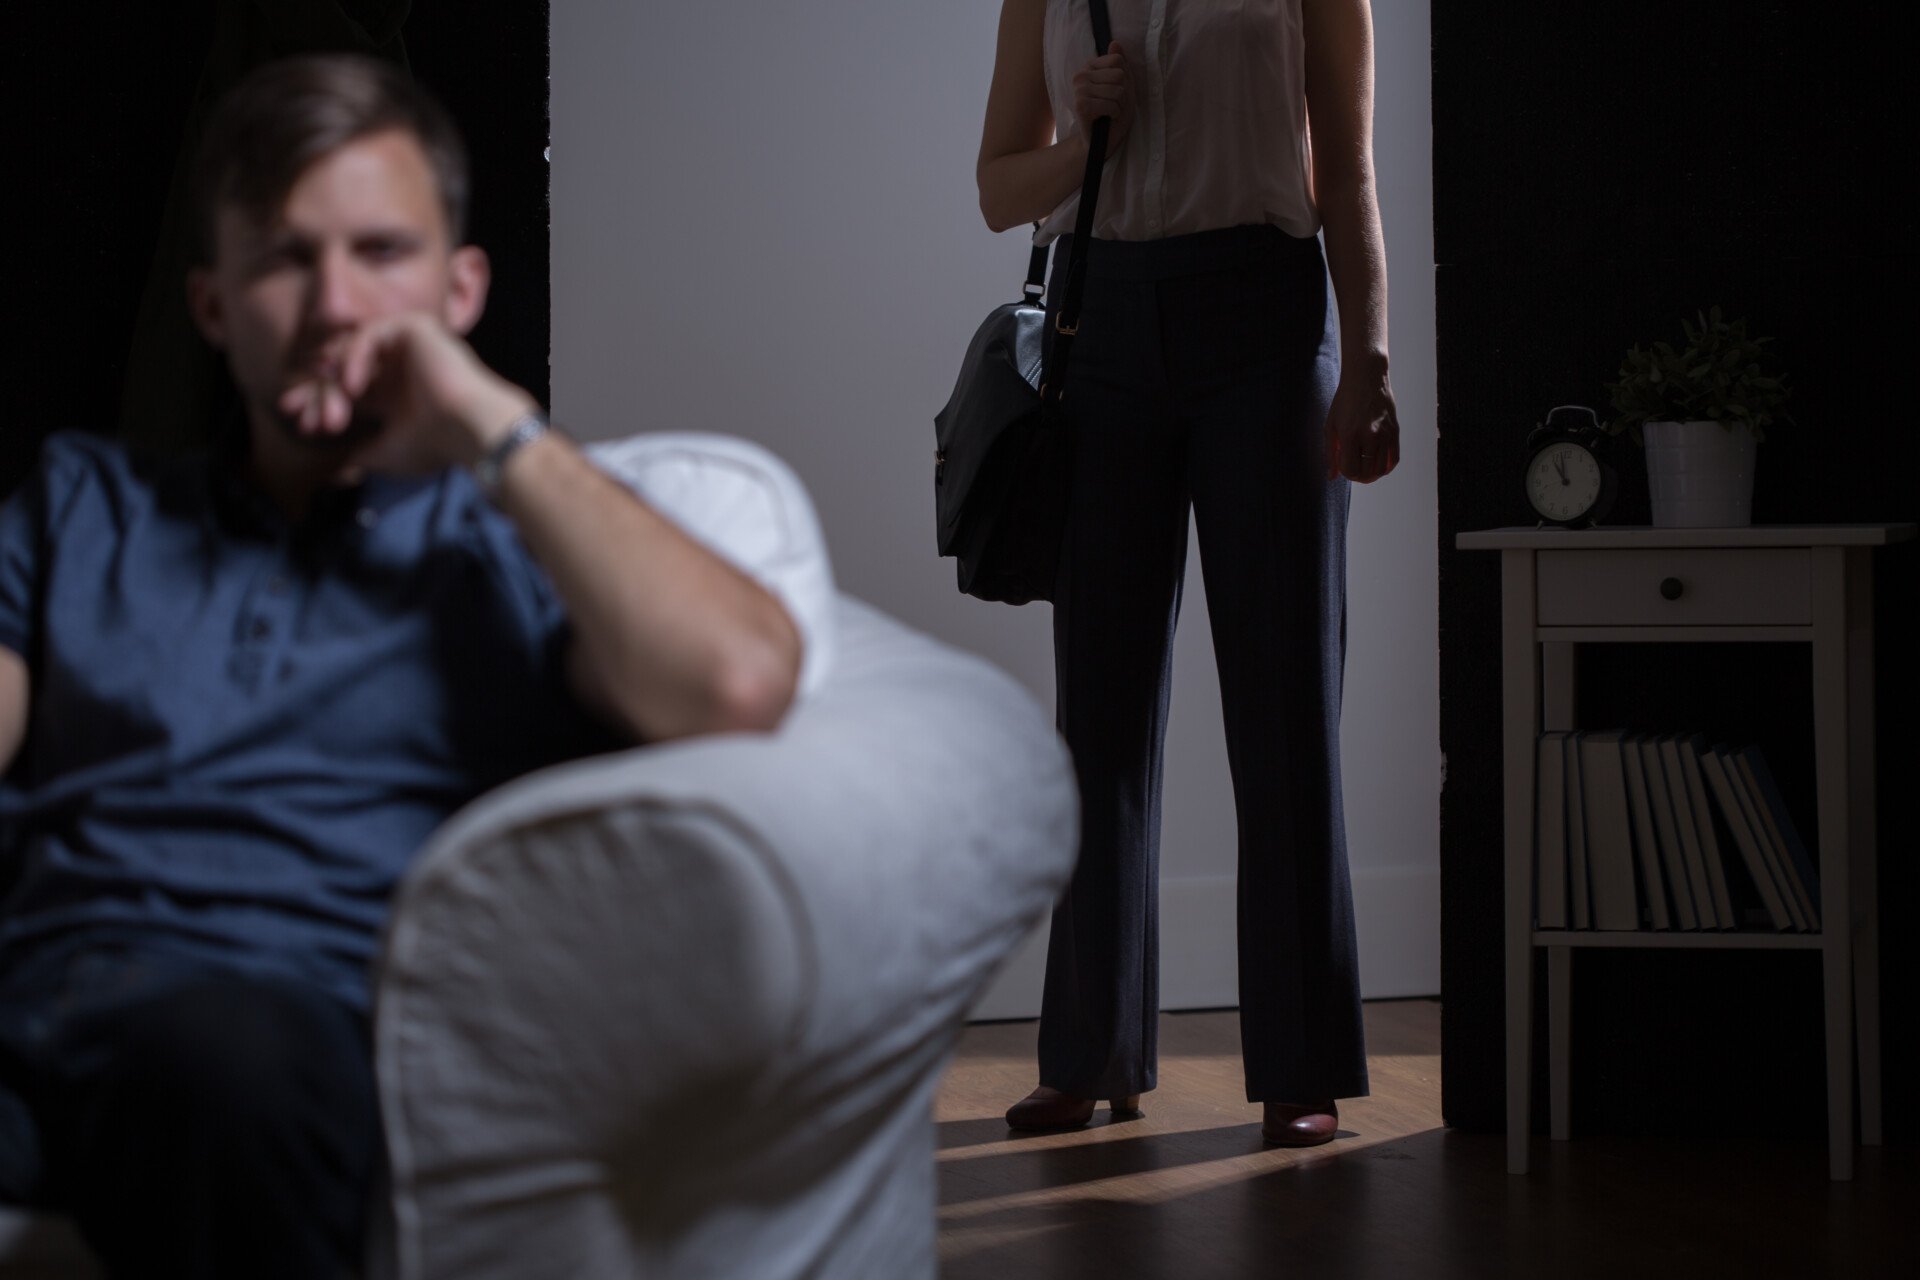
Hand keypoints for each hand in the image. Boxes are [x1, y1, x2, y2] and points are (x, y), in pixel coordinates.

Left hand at [277, 314, 535, 474]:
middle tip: (293, 410)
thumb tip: (336, 468)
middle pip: (341, 367)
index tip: (296, 421)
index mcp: (394, 391)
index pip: (345, 389)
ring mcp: (407, 344)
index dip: (318, 401)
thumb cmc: (434, 444)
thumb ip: (361, 451)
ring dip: (334, 381)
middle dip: (314, 391)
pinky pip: (370, 335)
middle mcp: (398, 365)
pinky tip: (354, 387)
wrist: (470, 429)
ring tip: (336, 412)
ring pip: (351, 351)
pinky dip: (356, 358)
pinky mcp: (414, 328)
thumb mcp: (386, 451)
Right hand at [1071, 42, 1132, 158]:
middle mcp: (1081, 76)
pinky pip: (1110, 105)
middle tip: (1114, 104)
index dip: (1125, 79)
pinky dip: (1114, 114)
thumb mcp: (1123, 85)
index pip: (1118, 60)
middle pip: (1119, 75)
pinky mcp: (1081, 106)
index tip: (1116, 91)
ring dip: (1119, 105)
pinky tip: (1107, 119)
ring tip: (1110, 112)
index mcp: (1090, 67)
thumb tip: (1115, 43)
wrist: (1102, 140)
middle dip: (1123, 93)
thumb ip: (1120, 64)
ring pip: (1117, 91)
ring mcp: (1079, 90)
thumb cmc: (1114, 112)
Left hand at [1323, 368, 1400, 483]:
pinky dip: (1385, 468)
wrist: (1366, 377)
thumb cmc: (1344, 401)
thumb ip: (1331, 453)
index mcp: (1350, 435)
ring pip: (1380, 470)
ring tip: (1364, 467)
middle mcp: (1370, 436)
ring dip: (1371, 474)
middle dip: (1358, 477)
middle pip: (1366, 473)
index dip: (1346, 473)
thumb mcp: (1331, 425)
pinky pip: (1393, 460)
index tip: (1343, 466)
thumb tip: (1332, 477)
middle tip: (1353, 469)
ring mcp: (1385, 434)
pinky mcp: (1395, 431)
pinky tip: (1376, 464)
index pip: (1350, 470)